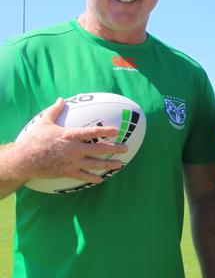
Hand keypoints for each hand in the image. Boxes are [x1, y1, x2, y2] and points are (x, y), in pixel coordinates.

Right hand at [13, 98, 127, 183]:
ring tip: (120, 164)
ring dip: (109, 164)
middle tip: (126, 148)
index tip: (117, 130)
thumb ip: (55, 110)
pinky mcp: (67, 172)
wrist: (24, 159)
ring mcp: (72, 162)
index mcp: (70, 135)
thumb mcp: (45, 122)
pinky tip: (101, 179)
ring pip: (95, 164)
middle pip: (99, 149)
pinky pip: (83, 176)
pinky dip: (93, 178)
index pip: (92, 132)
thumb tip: (60, 98)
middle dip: (114, 149)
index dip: (105, 131)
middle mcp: (74, 149)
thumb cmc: (35, 139)